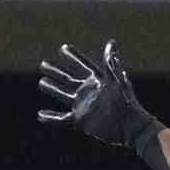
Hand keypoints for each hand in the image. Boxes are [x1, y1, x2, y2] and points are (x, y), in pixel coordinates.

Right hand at [37, 40, 155, 147]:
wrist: (130, 127)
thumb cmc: (126, 102)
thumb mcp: (116, 80)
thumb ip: (110, 63)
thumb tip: (111, 43)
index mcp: (97, 81)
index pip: (82, 65)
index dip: (73, 56)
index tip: (63, 48)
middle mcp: (88, 92)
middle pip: (68, 79)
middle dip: (56, 72)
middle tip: (43, 64)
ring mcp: (83, 106)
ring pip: (62, 95)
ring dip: (52, 89)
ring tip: (42, 82)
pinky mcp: (81, 121)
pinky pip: (61, 119)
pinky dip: (50, 118)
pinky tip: (39, 116)